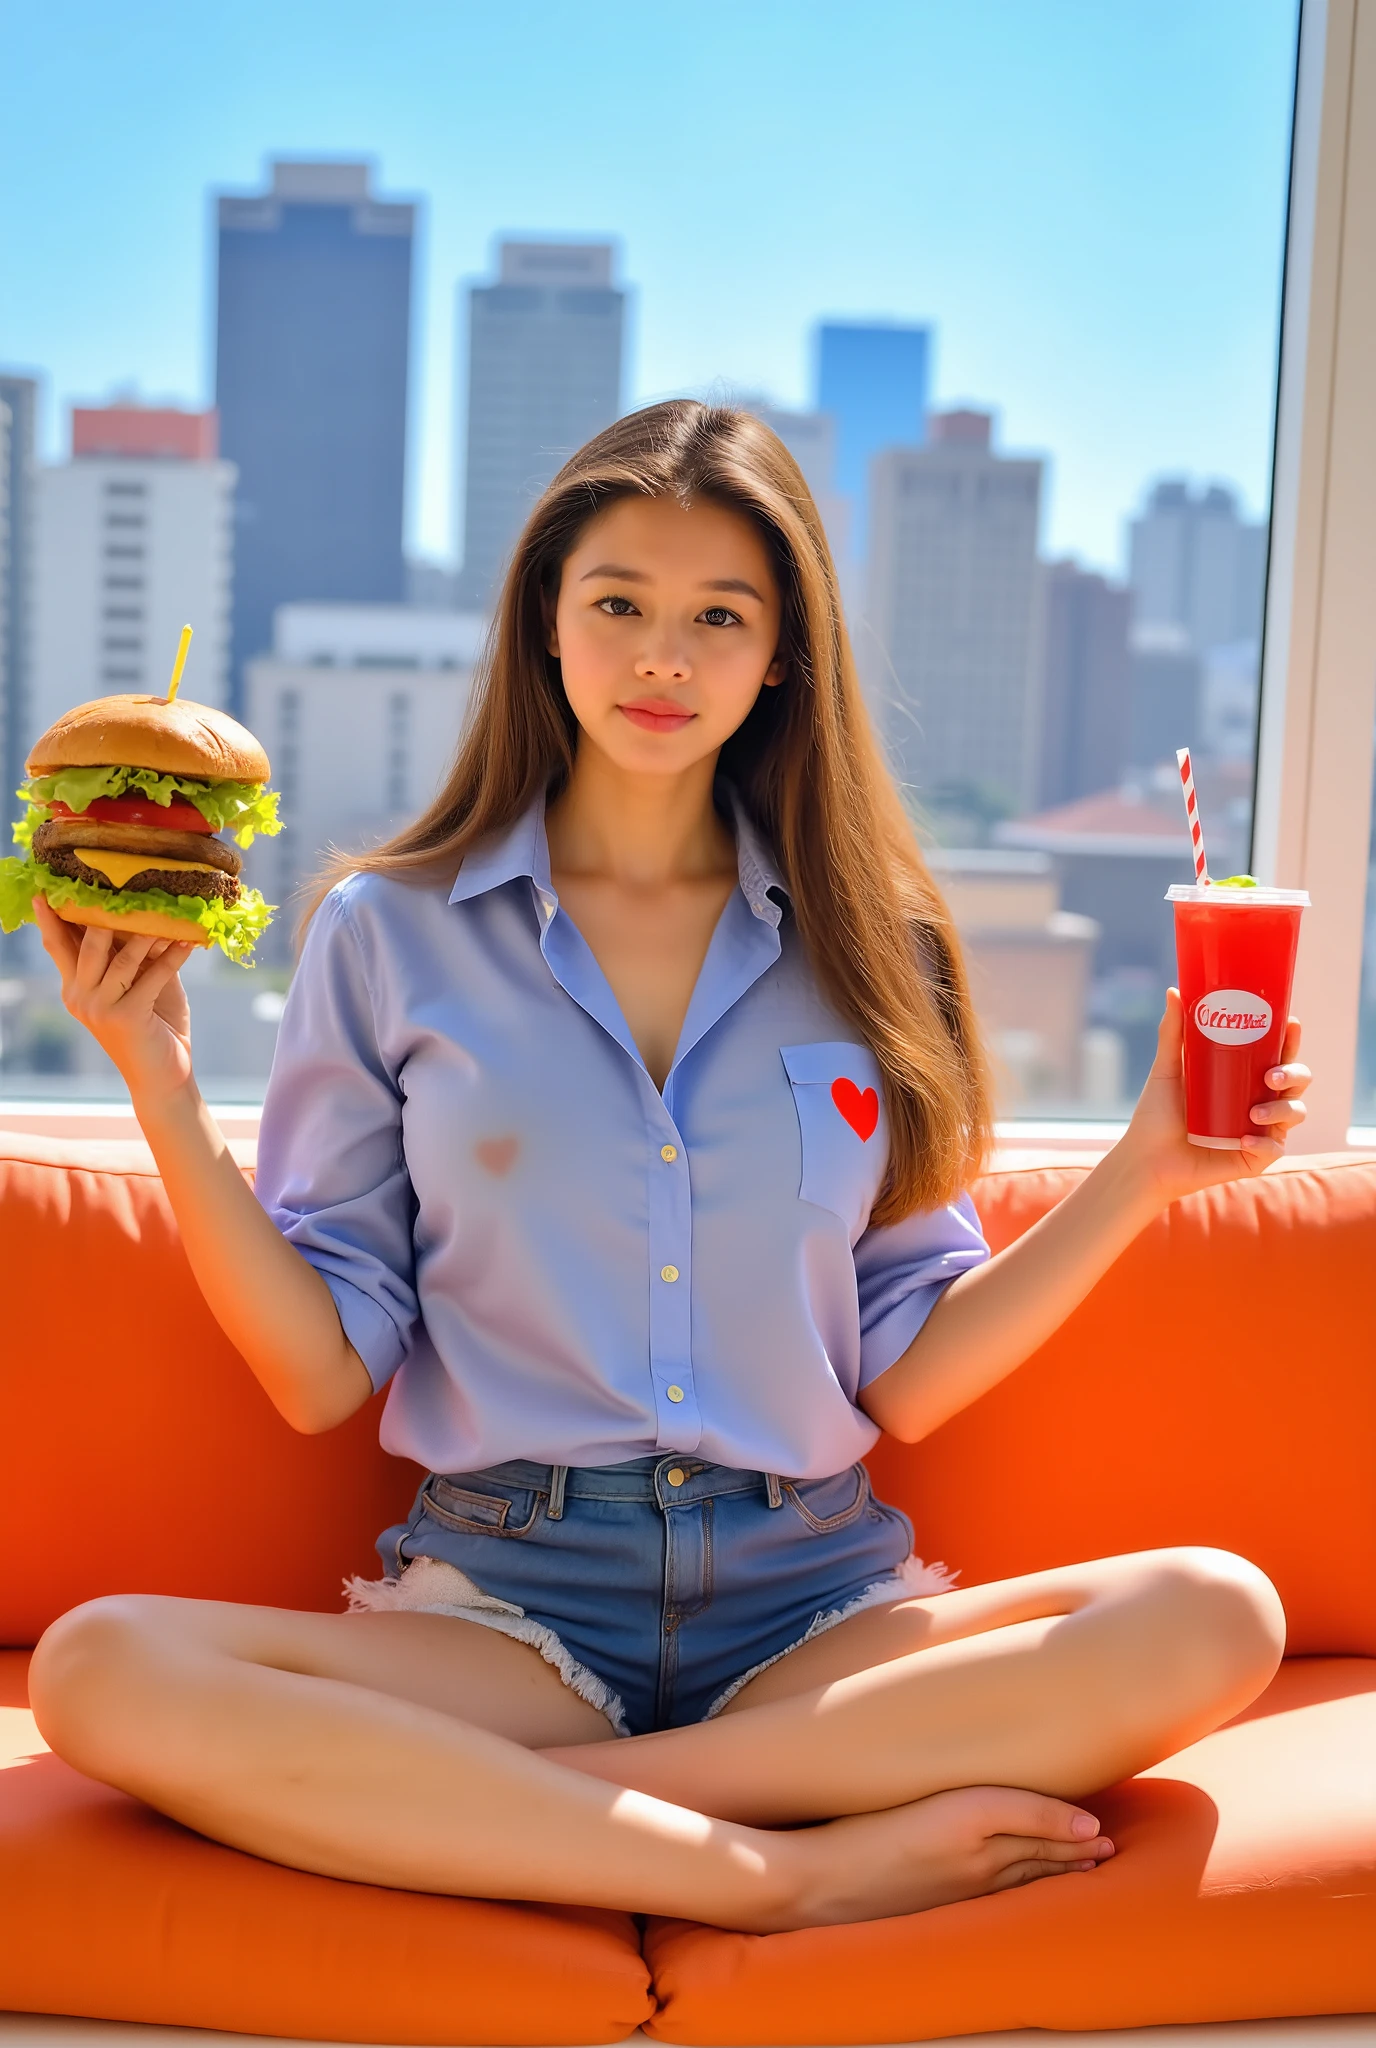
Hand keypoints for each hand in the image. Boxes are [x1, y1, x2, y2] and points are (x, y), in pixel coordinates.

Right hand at [34, 895, 198, 1107]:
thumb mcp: (137, 987)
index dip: (52, 918)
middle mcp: (79, 997)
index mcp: (75, 989)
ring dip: (146, 931)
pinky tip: (188, 941)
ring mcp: (99, 1009)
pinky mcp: (126, 1018)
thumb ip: (131, 957)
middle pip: (87, 943)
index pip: (58, 946)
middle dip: (101, 912)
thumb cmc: (154, 1026)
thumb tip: (141, 914)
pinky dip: (172, 957)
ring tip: (165, 909)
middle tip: (115, 883)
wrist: (164, 1076)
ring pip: (121, 958)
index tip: (44, 890)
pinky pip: (151, 978)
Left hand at [1116, 987, 1309, 1205]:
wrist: (1146, 1159)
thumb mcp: (1167, 1070)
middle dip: (1294, 1073)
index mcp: (1244, 1078)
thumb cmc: (1156, 1115)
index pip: (1277, 1055)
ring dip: (1282, 1109)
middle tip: (1271, 1074)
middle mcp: (1258, 1102)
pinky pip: (1274, 1149)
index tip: (1291, 1024)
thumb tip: (1173, 991)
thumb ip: (1172, 1033)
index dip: (1290, 1041)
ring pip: (1294, 1113)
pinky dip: (1266, 1143)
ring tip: (1254, 1113)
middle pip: (1296, 1081)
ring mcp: (1260, 1131)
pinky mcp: (1254, 1158)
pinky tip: (1247, 1139)